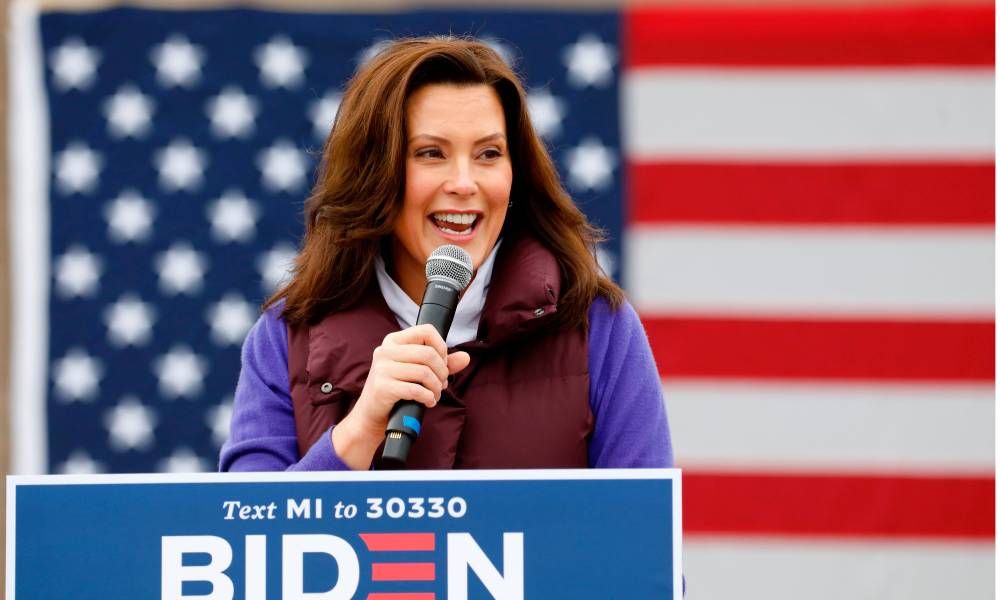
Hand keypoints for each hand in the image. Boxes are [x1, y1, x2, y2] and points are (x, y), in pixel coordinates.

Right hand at [332, 324, 470, 468]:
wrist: (372, 414)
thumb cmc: (397, 389)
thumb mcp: (418, 372)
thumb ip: (442, 363)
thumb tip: (466, 357)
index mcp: (393, 341)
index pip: (426, 331)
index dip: (441, 347)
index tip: (443, 363)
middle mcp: (385, 351)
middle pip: (428, 354)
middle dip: (442, 372)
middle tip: (442, 384)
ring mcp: (382, 368)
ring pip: (424, 372)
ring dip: (437, 388)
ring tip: (435, 395)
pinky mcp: (382, 387)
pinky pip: (416, 390)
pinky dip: (428, 398)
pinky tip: (428, 402)